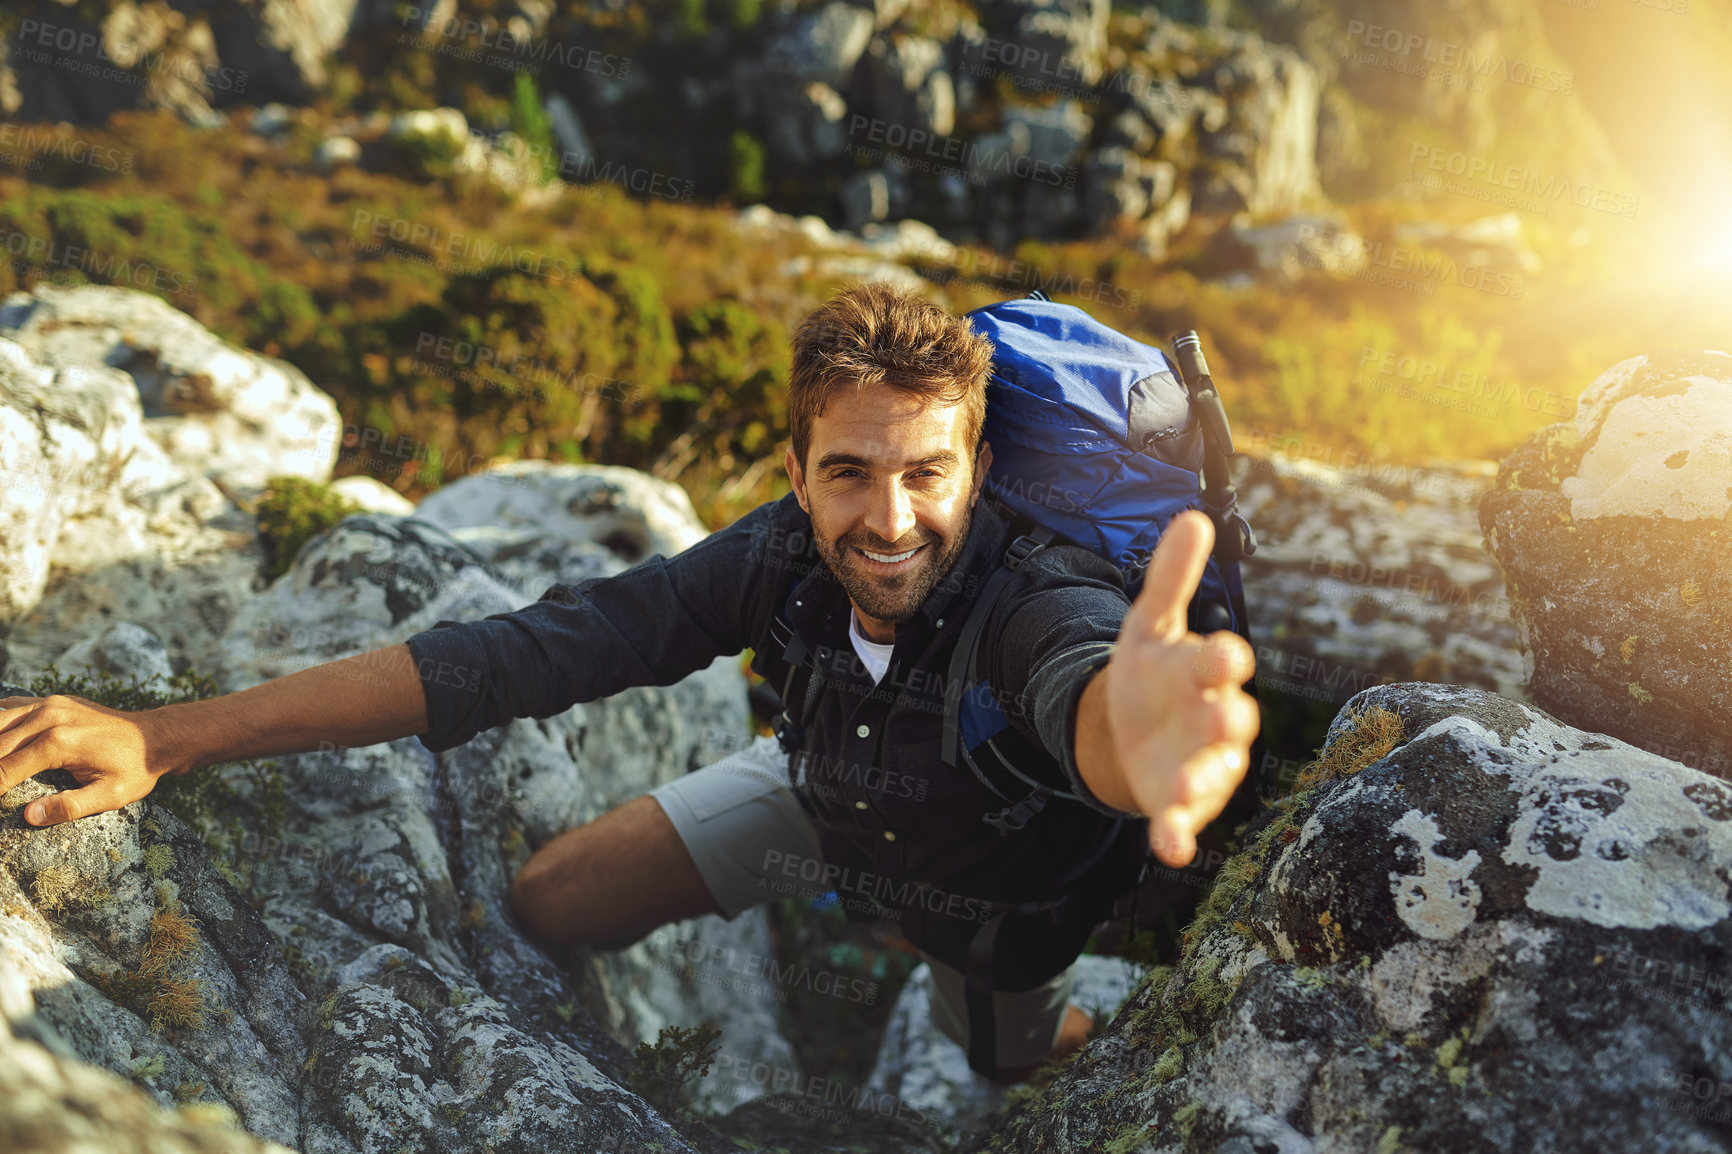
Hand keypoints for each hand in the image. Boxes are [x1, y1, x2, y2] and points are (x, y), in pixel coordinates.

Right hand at [0, 695, 176, 825]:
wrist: (156, 735)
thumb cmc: (135, 768)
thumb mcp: (111, 795)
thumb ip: (70, 807)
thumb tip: (29, 817)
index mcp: (59, 743)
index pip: (4, 769)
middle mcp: (48, 717)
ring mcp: (48, 704)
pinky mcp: (50, 701)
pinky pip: (9, 707)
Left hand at [1102, 511, 1258, 866]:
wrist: (1129, 730)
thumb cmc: (1152, 673)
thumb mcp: (1150, 625)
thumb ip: (1170, 577)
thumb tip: (1193, 516)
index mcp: (1205, 673)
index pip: (1222, 662)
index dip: (1223, 659)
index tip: (1224, 653)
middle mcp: (1214, 720)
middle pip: (1228, 721)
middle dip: (1224, 721)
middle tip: (1221, 717)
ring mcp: (1200, 765)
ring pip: (1210, 775)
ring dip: (1198, 782)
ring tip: (1181, 788)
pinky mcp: (1179, 803)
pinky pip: (1183, 823)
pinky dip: (1177, 835)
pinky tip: (1168, 848)